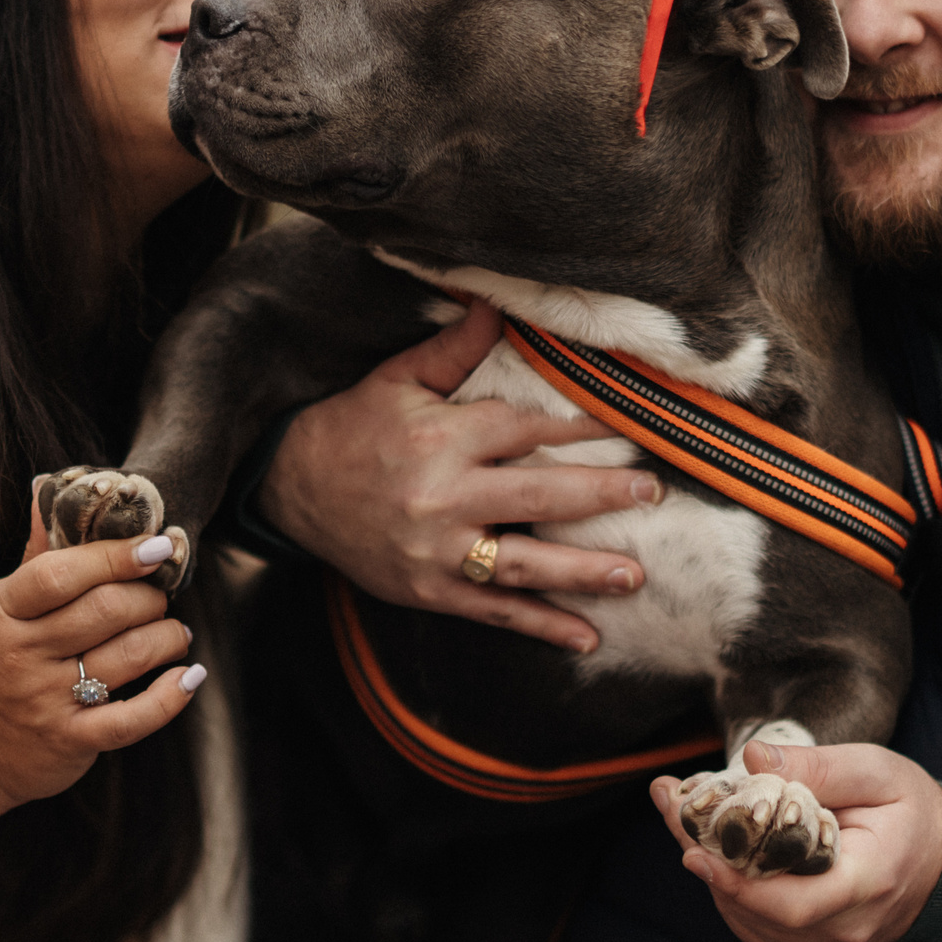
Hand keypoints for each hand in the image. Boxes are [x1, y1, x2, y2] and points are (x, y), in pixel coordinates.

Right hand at [0, 497, 198, 837]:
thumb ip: (36, 556)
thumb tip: (50, 489)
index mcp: (3, 611)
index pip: (59, 575)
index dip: (113, 556)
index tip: (155, 546)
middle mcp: (22, 655)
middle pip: (105, 611)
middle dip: (149, 597)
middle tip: (160, 596)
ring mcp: (45, 701)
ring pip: (128, 657)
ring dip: (167, 637)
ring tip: (174, 632)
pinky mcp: (69, 741)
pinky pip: (131, 719)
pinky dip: (170, 696)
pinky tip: (189, 677)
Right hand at [257, 300, 658, 652]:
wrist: (290, 489)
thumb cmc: (351, 427)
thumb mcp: (397, 380)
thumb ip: (453, 349)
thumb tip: (496, 304)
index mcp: (442, 438)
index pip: (526, 428)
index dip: (581, 425)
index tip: (626, 425)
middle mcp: (445, 496)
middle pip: (538, 494)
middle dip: (600, 495)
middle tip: (650, 493)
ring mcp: (438, 551)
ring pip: (524, 564)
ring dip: (584, 572)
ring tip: (634, 575)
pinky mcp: (430, 590)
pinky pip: (495, 611)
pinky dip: (541, 626)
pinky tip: (585, 637)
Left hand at [653, 740, 941, 941]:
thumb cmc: (910, 809)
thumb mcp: (878, 770)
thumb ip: (819, 767)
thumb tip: (755, 760)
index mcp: (868, 884)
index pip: (792, 903)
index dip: (735, 882)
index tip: (692, 848)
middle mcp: (848, 930)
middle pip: (758, 910)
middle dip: (706, 856)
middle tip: (669, 803)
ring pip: (749, 922)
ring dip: (711, 872)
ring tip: (680, 816)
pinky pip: (757, 930)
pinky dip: (730, 893)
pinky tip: (716, 851)